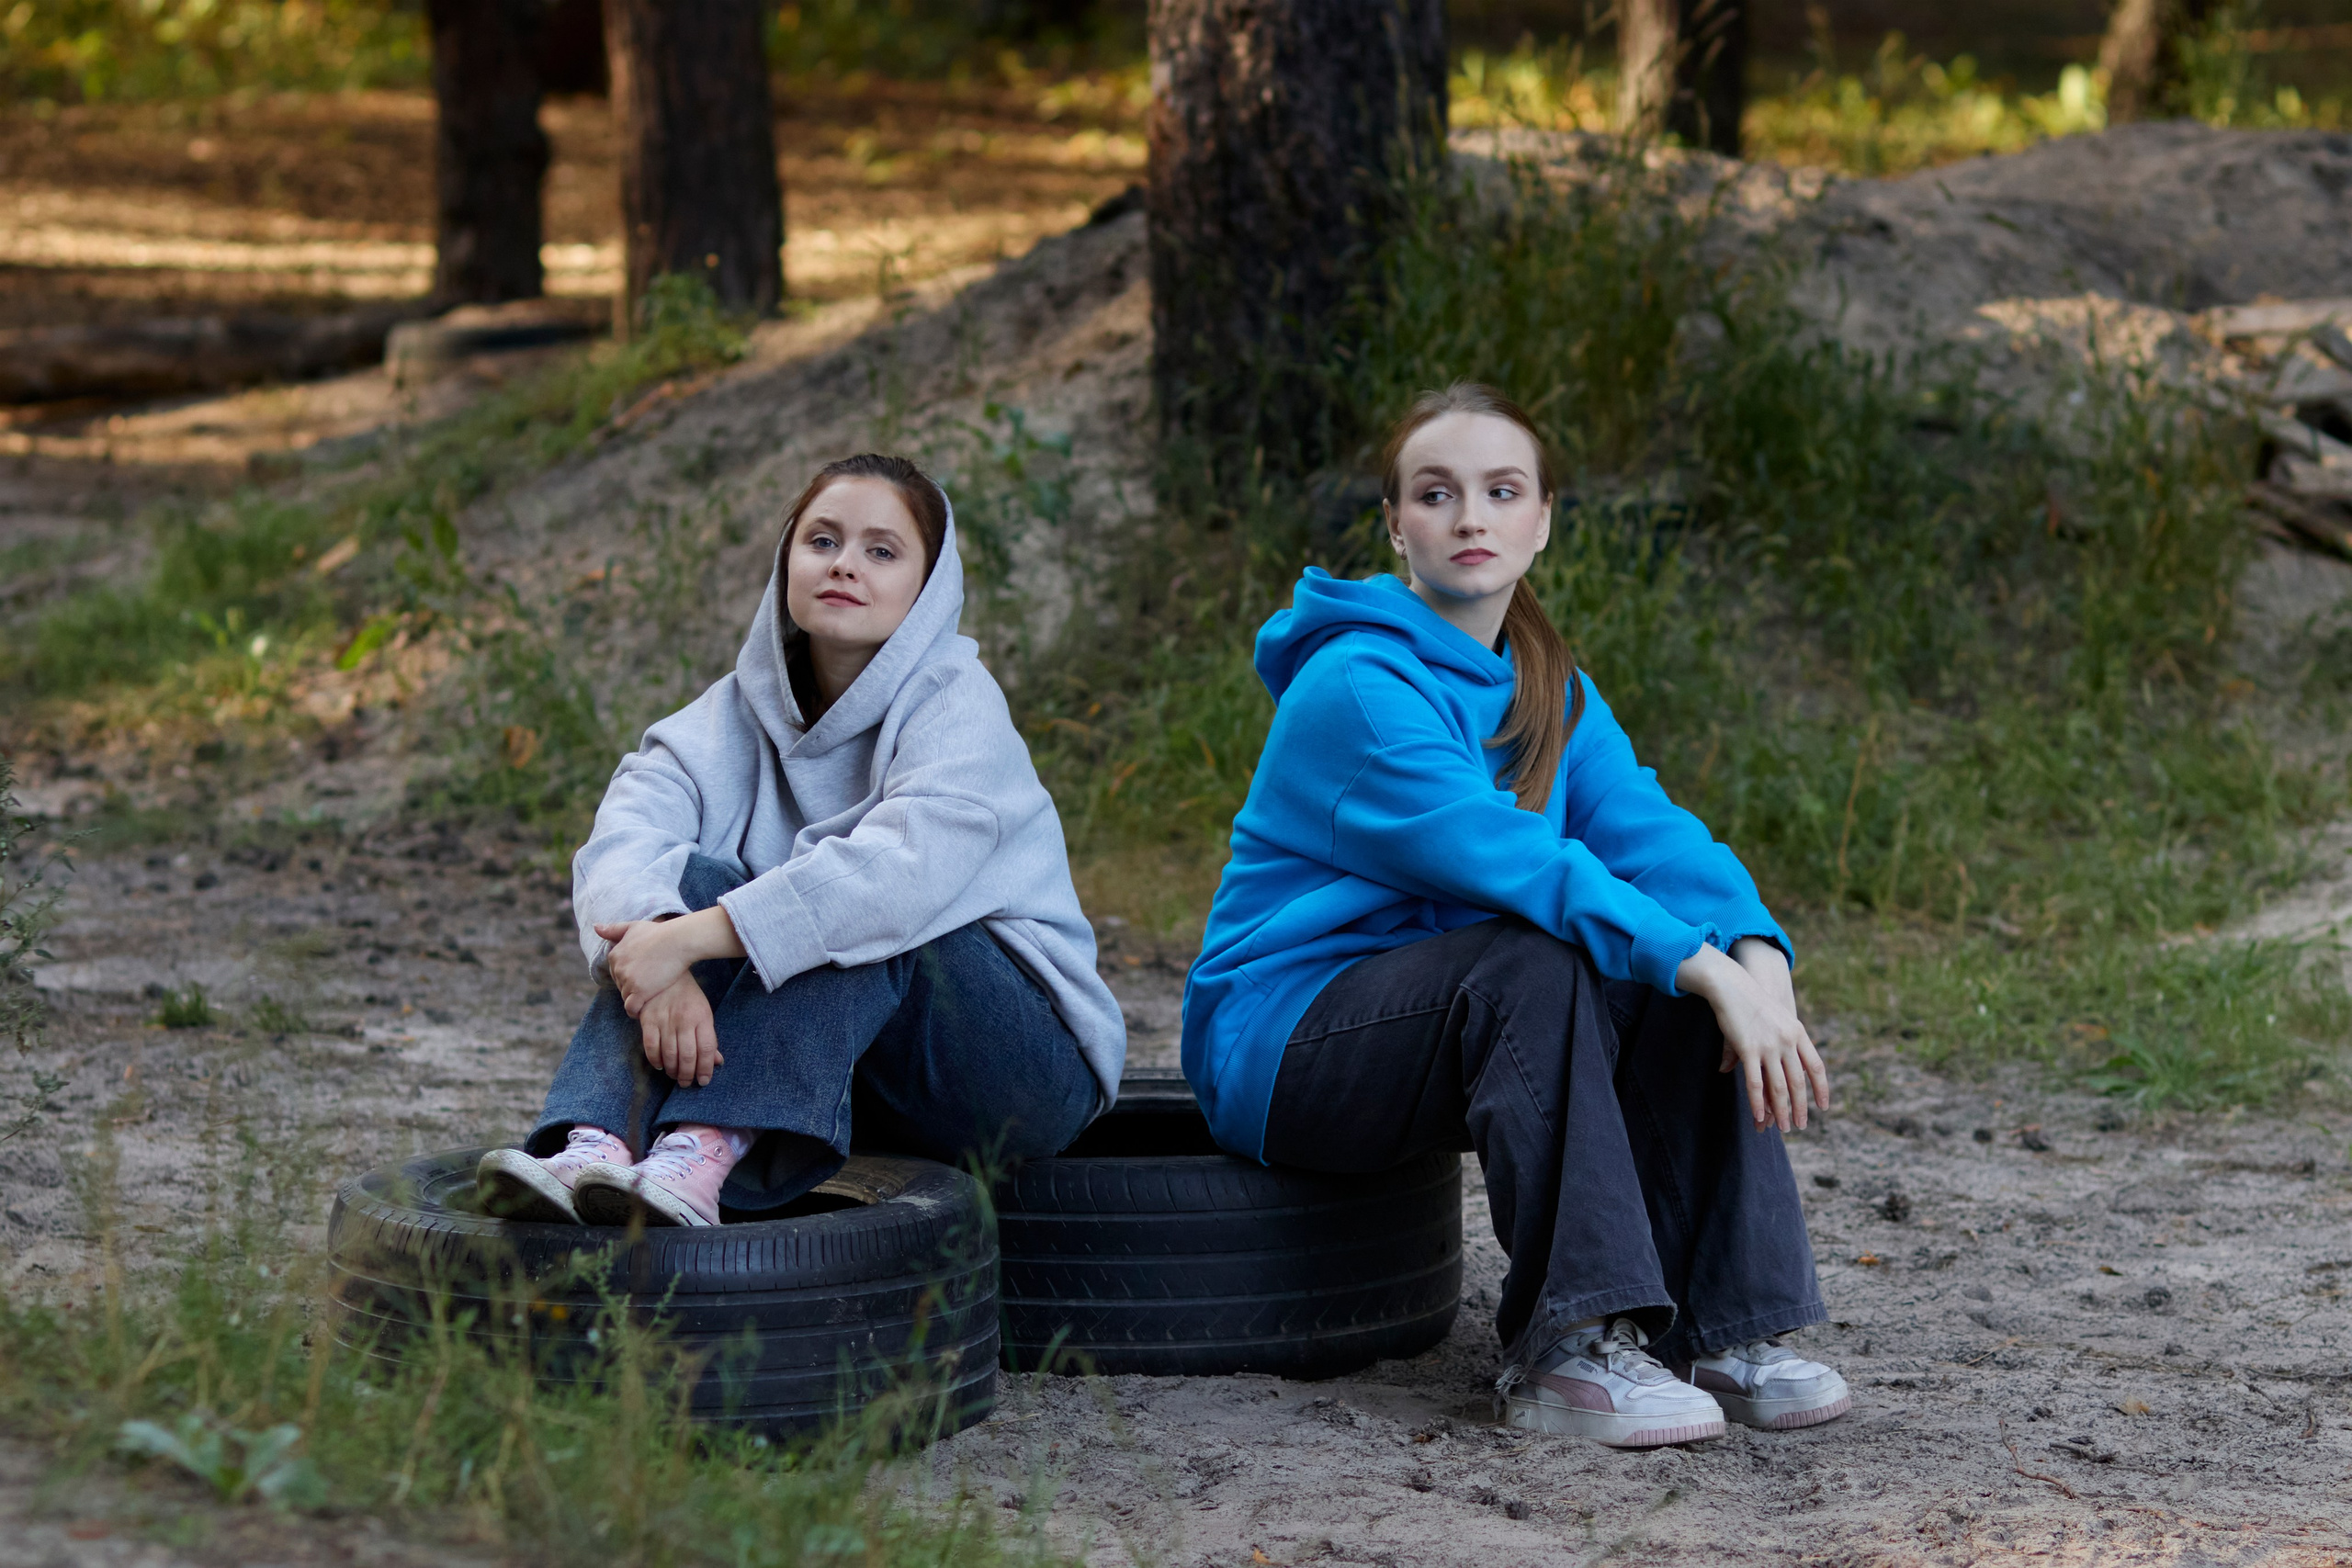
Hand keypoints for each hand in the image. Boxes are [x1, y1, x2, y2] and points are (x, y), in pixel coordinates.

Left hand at [596, 905, 743, 1017]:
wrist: (677, 941)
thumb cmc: (660, 933)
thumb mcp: (634, 926)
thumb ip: (613, 929)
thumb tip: (595, 927)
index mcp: (614, 955)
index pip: (616, 974)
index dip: (630, 976)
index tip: (644, 975)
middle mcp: (617, 969)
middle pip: (621, 986)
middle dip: (632, 987)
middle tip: (650, 985)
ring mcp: (627, 981)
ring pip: (627, 998)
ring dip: (636, 999)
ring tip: (650, 996)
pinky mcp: (639, 992)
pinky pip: (632, 1008)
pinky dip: (637, 1010)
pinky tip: (646, 1007)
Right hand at [638, 974, 721, 1086]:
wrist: (665, 972)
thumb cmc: (688, 996)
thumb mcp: (704, 1012)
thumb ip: (709, 1037)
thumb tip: (717, 1062)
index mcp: (702, 1017)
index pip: (707, 1049)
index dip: (706, 1068)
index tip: (704, 1080)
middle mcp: (684, 1020)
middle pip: (688, 1055)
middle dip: (688, 1075)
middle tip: (687, 1083)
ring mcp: (665, 1020)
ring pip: (669, 1054)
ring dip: (672, 1071)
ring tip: (675, 1076)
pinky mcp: (648, 1020)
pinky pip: (650, 1046)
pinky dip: (655, 1060)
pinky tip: (660, 1065)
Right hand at [1675, 943, 1829, 1132]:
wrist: (1732, 984)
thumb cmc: (1750, 1001)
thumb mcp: (1772, 1020)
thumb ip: (1773, 1043)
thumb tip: (1775, 1059)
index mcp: (1798, 1033)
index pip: (1816, 1067)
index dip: (1822, 1088)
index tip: (1824, 1106)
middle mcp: (1788, 1041)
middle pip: (1799, 1082)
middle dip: (1801, 1107)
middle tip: (1800, 1125)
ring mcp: (1769, 1046)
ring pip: (1780, 1087)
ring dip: (1782, 1111)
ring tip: (1783, 1127)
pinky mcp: (1749, 1050)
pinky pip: (1756, 1083)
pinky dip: (1757, 1103)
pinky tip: (1758, 1117)